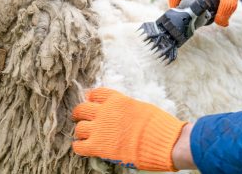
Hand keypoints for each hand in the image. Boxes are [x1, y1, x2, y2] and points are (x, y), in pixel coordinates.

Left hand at [72, 87, 187, 170]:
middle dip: (80, 114)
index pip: (95, 93)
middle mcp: (104, 111)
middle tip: (80, 118)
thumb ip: (125, 108)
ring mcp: (99, 128)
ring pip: (79, 128)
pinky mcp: (97, 146)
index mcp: (116, 100)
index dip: (91, 98)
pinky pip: (79, 146)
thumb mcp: (140, 107)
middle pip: (82, 109)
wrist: (161, 141)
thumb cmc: (157, 125)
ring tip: (83, 136)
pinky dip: (79, 146)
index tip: (90, 102)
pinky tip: (83, 147)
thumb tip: (122, 114)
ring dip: (81, 131)